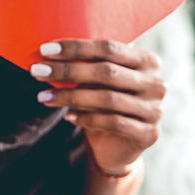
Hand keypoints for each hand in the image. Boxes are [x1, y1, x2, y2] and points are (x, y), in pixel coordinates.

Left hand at [32, 39, 165, 175]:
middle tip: (38, 71)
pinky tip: (67, 117)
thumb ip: (87, 64)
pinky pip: (113, 123)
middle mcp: (156, 83)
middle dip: (68, 71)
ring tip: (44, 97)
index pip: (109, 48)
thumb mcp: (97, 82)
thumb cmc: (105, 105)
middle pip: (107, 72)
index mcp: (147, 61)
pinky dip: (87, 118)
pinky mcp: (149, 133)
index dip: (76, 47)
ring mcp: (155, 109)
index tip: (45, 49)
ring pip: (108, 98)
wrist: (117, 147)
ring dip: (71, 97)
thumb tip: (51, 50)